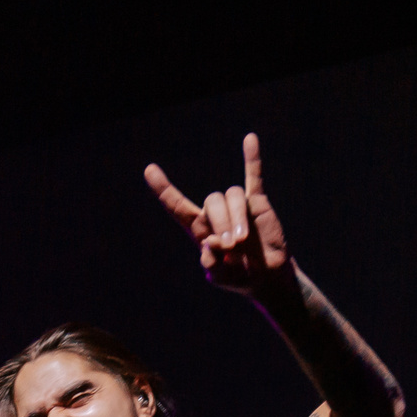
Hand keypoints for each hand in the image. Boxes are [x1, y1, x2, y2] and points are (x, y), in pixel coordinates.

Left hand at [144, 133, 294, 299]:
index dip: (163, 189)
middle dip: (221, 222)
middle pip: (212, 201)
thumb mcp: (220, 277)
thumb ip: (212, 263)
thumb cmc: (239, 277)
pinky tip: (250, 138)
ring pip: (233, 194)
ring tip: (243, 240)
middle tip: (232, 246)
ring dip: (237, 216)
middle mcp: (215, 213)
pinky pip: (254, 177)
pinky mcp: (257, 203)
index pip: (177, 205)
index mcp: (199, 228)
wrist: (267, 277)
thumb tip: (210, 241)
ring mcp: (236, 206)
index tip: (149, 170)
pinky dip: (252, 159)